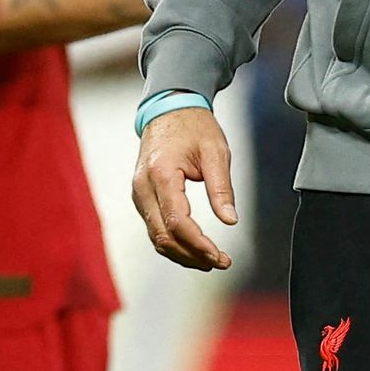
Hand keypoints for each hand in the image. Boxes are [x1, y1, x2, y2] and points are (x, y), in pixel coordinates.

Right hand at [133, 105, 239, 271]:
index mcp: (161, 174)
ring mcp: (139, 194)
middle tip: (220, 262)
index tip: (219, 256)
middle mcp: (143, 187)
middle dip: (192, 255)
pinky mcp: (142, 198)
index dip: (199, 244)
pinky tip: (194, 250)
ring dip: (183, 254)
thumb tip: (230, 220)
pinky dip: (174, 243)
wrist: (169, 109)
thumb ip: (222, 188)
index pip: (177, 222)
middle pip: (163, 236)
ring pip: (157, 237)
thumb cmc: (193, 126)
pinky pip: (155, 228)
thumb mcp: (215, 152)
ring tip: (211, 261)